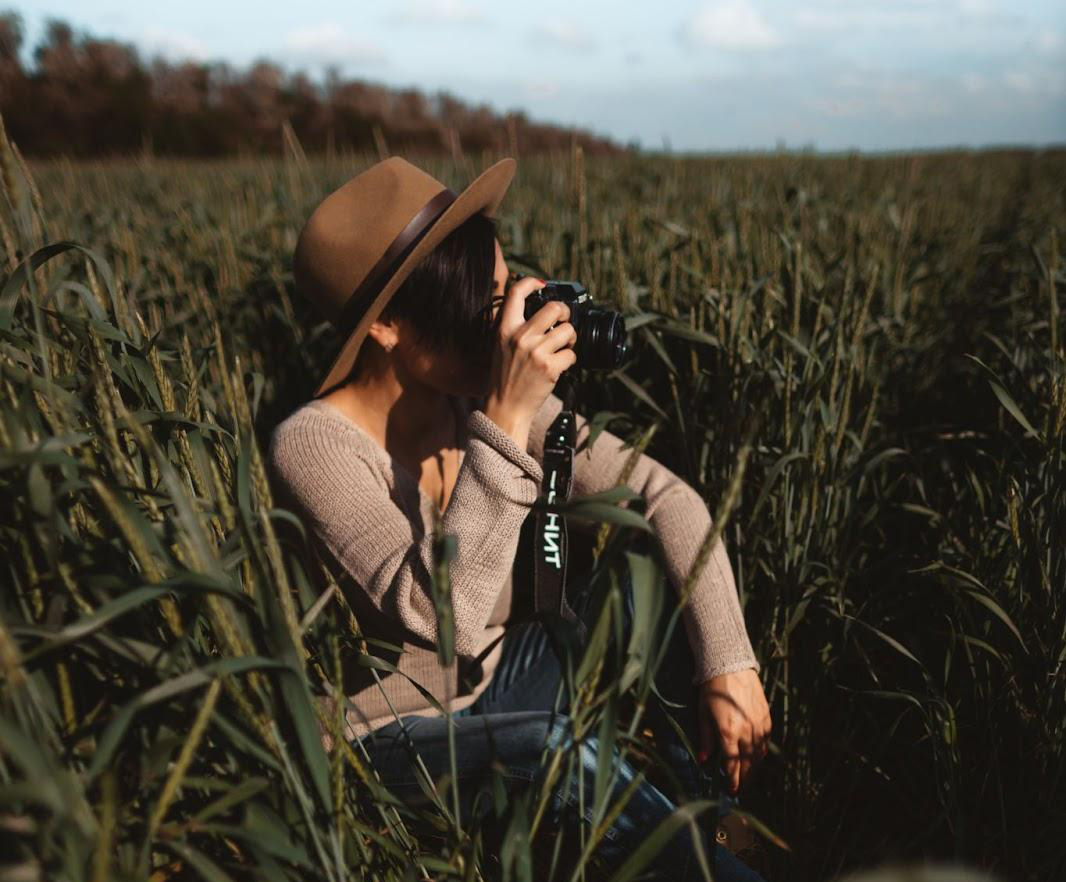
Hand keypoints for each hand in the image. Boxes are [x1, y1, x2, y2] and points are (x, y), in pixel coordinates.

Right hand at [483, 275, 577, 446]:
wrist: (506, 407)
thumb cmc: (504, 377)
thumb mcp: (500, 346)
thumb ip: (514, 327)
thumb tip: (538, 310)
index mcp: (504, 329)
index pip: (516, 293)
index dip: (531, 282)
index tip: (541, 284)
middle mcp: (520, 337)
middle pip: (554, 308)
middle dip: (565, 313)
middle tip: (564, 322)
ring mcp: (536, 352)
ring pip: (568, 331)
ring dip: (570, 339)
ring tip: (562, 347)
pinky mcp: (550, 368)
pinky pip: (572, 354)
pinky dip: (570, 360)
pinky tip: (560, 366)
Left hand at [696, 668, 771, 795]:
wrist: (731, 667)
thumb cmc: (713, 690)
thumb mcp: (703, 714)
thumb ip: (706, 739)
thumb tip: (703, 761)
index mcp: (728, 732)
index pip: (732, 764)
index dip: (732, 780)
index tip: (732, 791)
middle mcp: (746, 731)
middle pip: (747, 763)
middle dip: (744, 778)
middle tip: (740, 788)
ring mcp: (758, 724)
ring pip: (759, 753)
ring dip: (753, 767)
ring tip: (748, 775)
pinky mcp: (766, 717)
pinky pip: (766, 740)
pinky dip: (761, 750)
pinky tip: (758, 756)